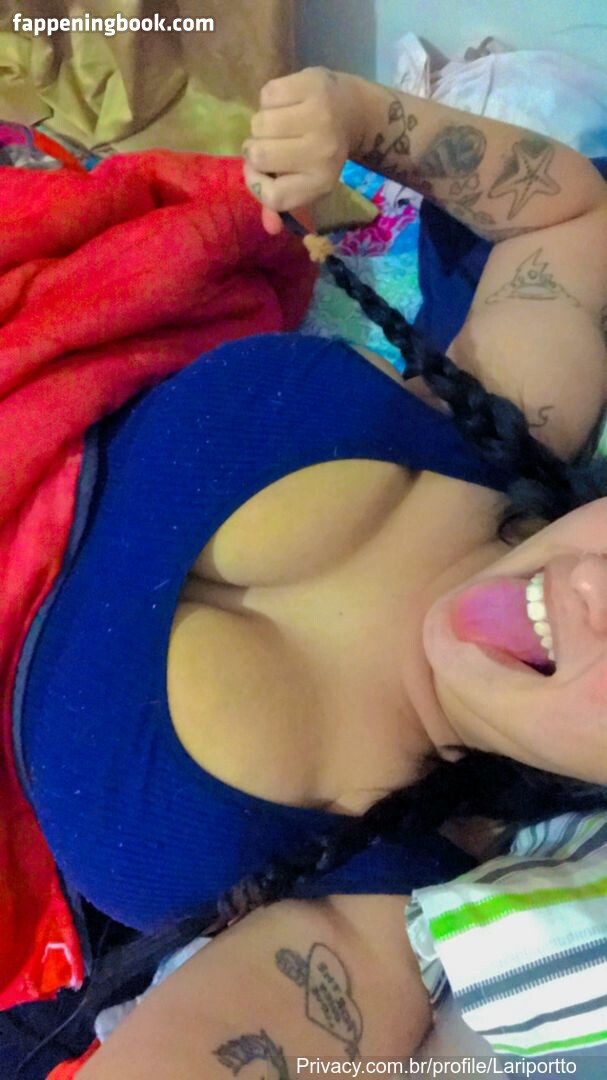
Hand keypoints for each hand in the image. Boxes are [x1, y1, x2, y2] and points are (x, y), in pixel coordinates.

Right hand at [243, 67, 359, 234]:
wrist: (353, 110)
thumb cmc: (320, 153)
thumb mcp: (306, 182)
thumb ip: (282, 205)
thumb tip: (270, 229)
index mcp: (321, 181)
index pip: (273, 196)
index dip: (258, 185)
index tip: (263, 175)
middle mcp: (322, 151)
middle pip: (258, 155)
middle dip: (255, 150)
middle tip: (270, 145)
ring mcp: (318, 115)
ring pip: (258, 123)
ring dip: (262, 124)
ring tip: (280, 124)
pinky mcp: (311, 84)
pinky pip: (266, 95)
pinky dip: (270, 100)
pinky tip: (286, 103)